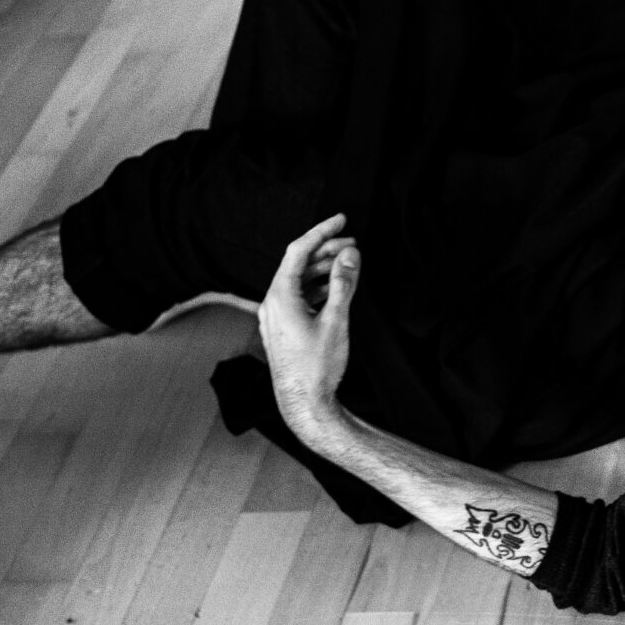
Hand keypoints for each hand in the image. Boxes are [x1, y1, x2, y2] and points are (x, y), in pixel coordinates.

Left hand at [258, 213, 360, 438]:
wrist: (304, 405)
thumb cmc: (319, 367)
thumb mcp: (336, 321)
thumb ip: (343, 284)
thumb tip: (350, 255)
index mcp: (280, 297)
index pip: (298, 251)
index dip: (321, 231)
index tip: (342, 219)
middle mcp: (271, 304)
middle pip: (297, 265)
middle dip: (326, 251)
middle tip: (353, 244)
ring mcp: (274, 317)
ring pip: (298, 282)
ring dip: (323, 270)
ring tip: (349, 265)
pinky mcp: (281, 329)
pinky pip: (297, 298)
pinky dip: (316, 288)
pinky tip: (335, 289)